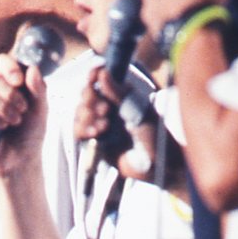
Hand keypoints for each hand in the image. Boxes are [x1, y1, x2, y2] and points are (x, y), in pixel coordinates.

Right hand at [0, 54, 47, 175]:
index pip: (1, 62)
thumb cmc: (30, 132)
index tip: (19, 81)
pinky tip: (1, 127)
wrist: (23, 158)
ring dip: (3, 108)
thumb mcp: (41, 109)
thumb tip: (33, 69)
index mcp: (9, 83)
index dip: (8, 67)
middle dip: (10, 94)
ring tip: (14, 121)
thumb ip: (39, 89)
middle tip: (23, 109)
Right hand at [75, 66, 155, 180]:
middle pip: (86, 95)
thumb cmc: (155, 135)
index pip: (100, 80)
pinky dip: (84, 130)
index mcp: (120, 96)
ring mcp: (100, 125)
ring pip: (79, 113)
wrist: (158, 166)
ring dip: (88, 115)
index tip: (93, 75)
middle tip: (105, 108)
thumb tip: (102, 72)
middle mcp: (108, 109)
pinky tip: (96, 133)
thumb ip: (119, 94)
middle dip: (90, 99)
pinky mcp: (94, 143)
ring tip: (105, 124)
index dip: (93, 76)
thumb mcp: (139, 111)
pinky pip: (79, 132)